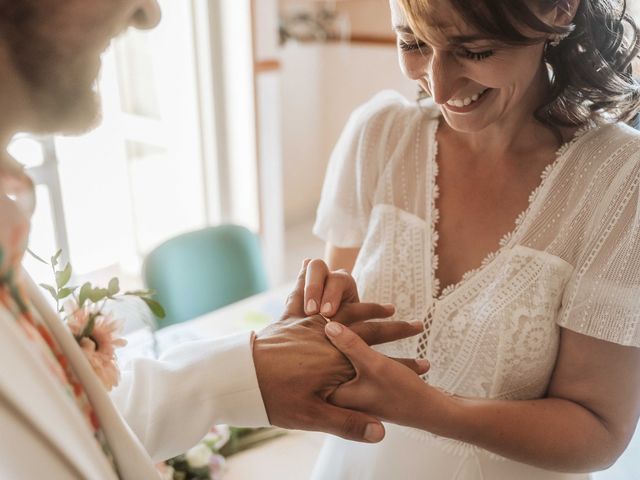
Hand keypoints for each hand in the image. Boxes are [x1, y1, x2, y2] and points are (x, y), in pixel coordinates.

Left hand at [253, 260, 424, 442]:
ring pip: (349, 310)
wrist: (238, 374)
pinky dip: (329, 290)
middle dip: (395, 328)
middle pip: (370, 328)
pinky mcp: (296, 317)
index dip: (405, 365)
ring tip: (388, 307)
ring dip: (371, 309)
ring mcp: (313, 323)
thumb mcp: (311, 417)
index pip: (380, 360)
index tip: (426, 366)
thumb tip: (381, 433)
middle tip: (416, 325)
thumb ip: (348, 424)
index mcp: (339, 361)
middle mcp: (330, 337)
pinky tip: (333, 283)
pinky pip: (316, 297)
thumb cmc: (274, 398)